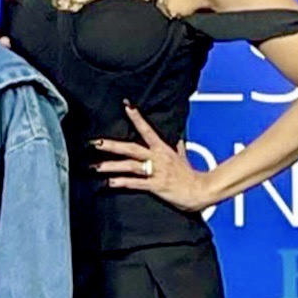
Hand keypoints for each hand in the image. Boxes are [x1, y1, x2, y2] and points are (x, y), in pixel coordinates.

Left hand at [94, 102, 217, 212]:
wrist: (202, 190)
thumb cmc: (191, 176)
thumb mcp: (183, 158)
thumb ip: (178, 148)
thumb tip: (179, 140)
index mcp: (163, 149)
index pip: (147, 129)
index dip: (137, 118)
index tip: (126, 106)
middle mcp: (158, 158)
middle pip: (131, 148)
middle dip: (112, 145)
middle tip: (95, 143)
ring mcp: (156, 172)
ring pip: (130, 166)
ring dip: (111, 166)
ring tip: (95, 167)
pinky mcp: (156, 186)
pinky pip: (136, 184)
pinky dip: (122, 183)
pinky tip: (109, 183)